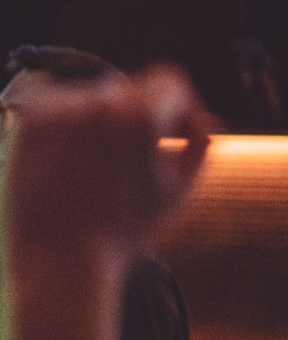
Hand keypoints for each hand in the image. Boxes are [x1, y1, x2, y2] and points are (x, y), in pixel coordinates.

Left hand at [0, 66, 210, 283]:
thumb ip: (200, 145)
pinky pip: (60, 105)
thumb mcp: (182, 188)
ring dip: (105, 121)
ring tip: (103, 165)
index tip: (175, 137)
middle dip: (141, 118)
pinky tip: (75, 158)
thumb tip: (204, 121)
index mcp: (142, 115)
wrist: (62, 259)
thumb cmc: (128, 229)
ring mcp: (60, 109)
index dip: (180, 109)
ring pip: (96, 97)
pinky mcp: (31, 122)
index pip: (171, 80)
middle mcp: (100, 102)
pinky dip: (70, 124)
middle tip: (139, 156)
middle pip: (132, 90)